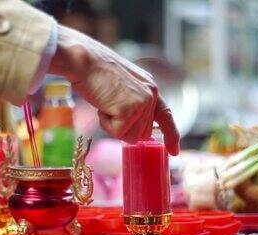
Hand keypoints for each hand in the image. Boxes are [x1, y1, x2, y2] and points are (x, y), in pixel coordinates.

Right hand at [49, 25, 179, 154]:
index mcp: (150, 87)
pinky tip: (102, 105)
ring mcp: (142, 103)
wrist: (83, 60)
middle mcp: (151, 95)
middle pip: (142, 133)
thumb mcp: (122, 86)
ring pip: (130, 137)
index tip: (174, 151)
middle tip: (108, 105)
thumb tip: (133, 127)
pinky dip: (105, 124)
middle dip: (123, 127)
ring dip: (113, 125)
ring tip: (105, 102)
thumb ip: (133, 102)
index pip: (166, 115)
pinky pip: (117, 133)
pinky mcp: (130, 111)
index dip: (171, 135)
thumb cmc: (94, 72)